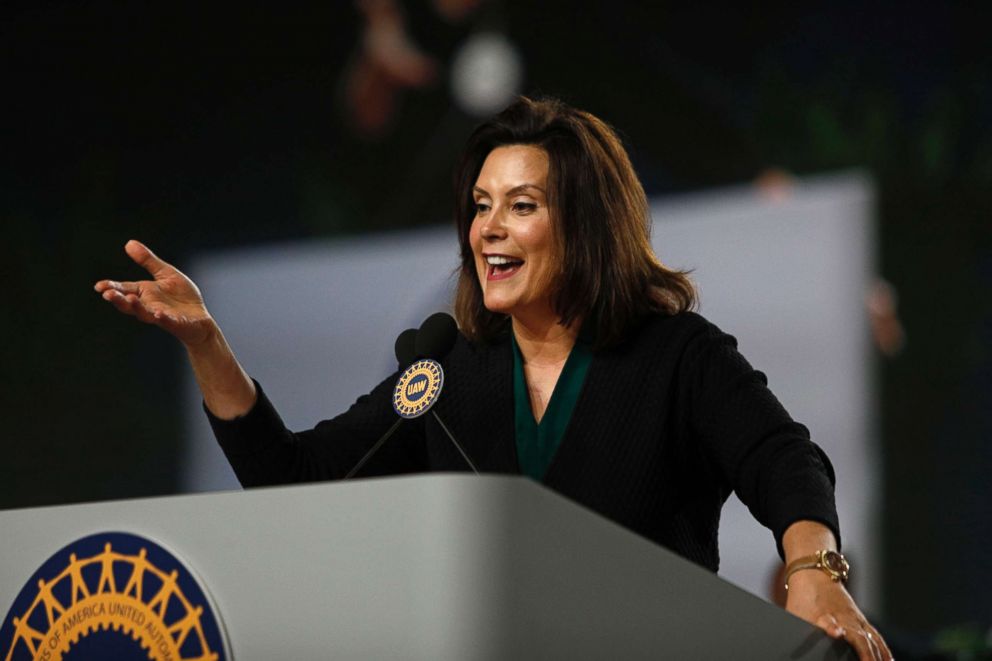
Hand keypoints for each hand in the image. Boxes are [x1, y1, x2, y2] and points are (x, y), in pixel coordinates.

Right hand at [94, 240, 215, 346]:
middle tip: (107, 294)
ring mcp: (161, 316)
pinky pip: (167, 322)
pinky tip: (158, 314)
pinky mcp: (176, 323)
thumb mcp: (165, 273)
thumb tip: (129, 243)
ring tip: (130, 299)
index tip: (99, 286)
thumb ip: (148, 261)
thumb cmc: (181, 296)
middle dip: (118, 299)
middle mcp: (148, 306)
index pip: (124, 289)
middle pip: (129, 304)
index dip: (112, 287)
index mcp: (144, 293)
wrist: (200, 318)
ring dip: (136, 307)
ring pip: (144, 314)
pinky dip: (162, 318)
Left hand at [785, 570, 891, 660]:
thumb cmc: (803, 598)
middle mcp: (844, 617)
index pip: (830, 623)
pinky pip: (875, 636)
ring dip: (877, 655)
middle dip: (866, 654)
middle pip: (858, 636)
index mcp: (824, 615)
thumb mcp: (794, 614)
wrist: (815, 574)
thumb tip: (790, 646)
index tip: (837, 632)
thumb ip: (799, 631)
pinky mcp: (861, 620)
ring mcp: (855, 619)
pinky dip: (883, 649)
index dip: (832, 628)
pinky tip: (889, 660)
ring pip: (871, 638)